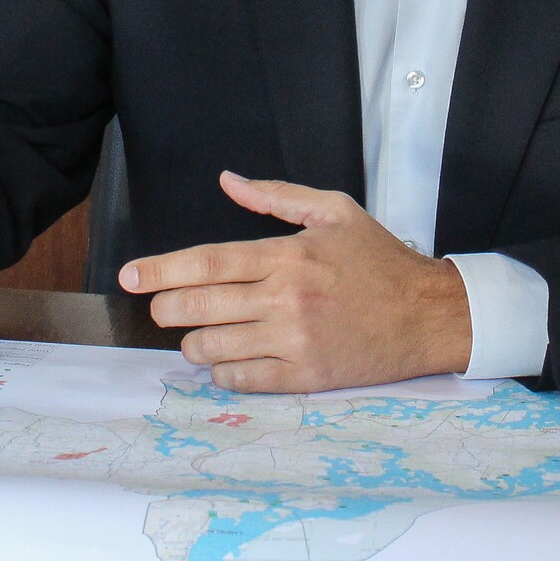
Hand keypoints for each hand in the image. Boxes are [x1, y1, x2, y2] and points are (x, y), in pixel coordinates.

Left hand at [120, 173, 471, 392]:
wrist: (429, 315)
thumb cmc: (381, 262)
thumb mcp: (335, 211)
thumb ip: (277, 196)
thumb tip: (227, 181)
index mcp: (288, 254)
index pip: (207, 262)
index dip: (160, 269)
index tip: (130, 276)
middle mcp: (286, 298)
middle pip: (198, 306)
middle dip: (167, 307)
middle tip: (164, 307)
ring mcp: (294, 341)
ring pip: (211, 348)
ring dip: (194, 342)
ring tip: (202, 333)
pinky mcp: (304, 376)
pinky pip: (240, 379)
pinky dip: (223, 372)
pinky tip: (230, 359)